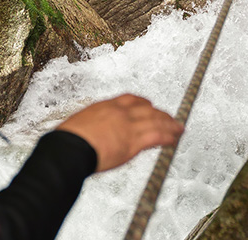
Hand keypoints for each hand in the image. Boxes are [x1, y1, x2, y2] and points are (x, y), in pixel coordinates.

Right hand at [56, 94, 183, 171]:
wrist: (69, 148)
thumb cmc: (68, 141)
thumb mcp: (80, 124)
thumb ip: (93, 126)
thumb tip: (92, 133)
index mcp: (106, 106)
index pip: (130, 99)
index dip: (143, 102)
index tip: (149, 105)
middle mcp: (120, 112)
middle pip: (147, 109)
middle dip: (160, 113)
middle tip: (169, 117)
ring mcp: (128, 125)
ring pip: (156, 121)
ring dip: (170, 124)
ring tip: (178, 128)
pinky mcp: (134, 141)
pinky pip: (157, 136)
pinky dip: (168, 136)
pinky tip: (174, 138)